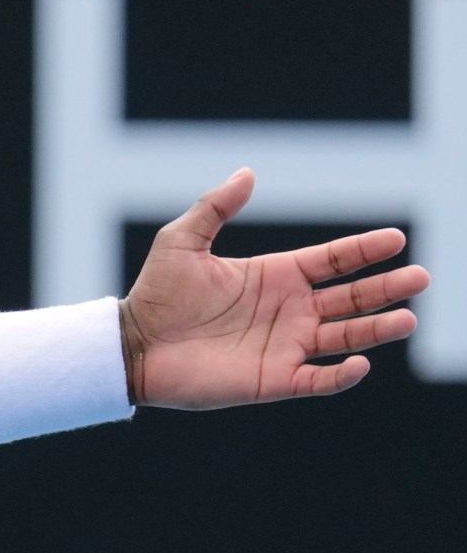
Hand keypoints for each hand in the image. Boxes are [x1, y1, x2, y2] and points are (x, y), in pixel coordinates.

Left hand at [123, 168, 428, 408]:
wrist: (132, 346)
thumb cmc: (156, 295)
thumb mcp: (182, 241)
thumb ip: (215, 207)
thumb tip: (247, 172)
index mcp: (276, 276)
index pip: (333, 261)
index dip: (365, 250)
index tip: (396, 238)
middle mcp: (290, 310)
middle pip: (352, 298)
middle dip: (386, 288)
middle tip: (421, 278)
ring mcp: (285, 345)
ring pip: (345, 337)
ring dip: (377, 329)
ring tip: (407, 318)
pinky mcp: (273, 380)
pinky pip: (317, 380)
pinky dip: (341, 374)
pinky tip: (359, 362)